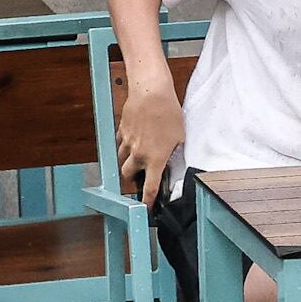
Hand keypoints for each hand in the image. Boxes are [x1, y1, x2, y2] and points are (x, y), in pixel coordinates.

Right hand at [116, 76, 184, 190]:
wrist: (151, 92)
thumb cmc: (168, 112)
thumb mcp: (180, 137)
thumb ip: (176, 154)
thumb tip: (176, 164)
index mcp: (155, 158)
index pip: (150, 187)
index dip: (148, 201)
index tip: (147, 208)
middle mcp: (138, 154)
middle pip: (127, 175)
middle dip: (132, 178)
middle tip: (140, 174)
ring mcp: (127, 142)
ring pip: (121, 160)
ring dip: (127, 162)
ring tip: (137, 157)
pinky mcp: (121, 131)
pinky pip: (119, 144)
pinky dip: (124, 146)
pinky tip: (134, 139)